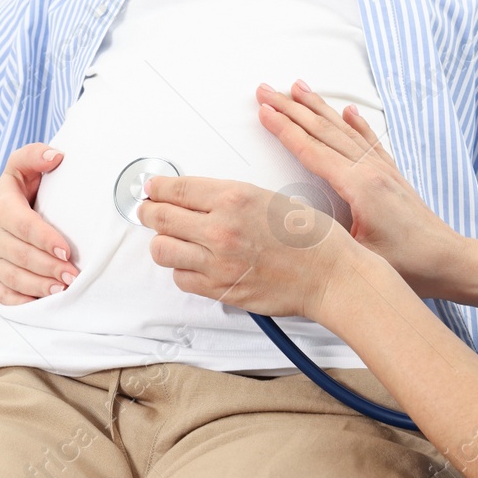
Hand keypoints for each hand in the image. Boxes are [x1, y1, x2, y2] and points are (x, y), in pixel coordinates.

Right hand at [0, 143, 79, 303]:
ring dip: (39, 287)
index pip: (24, 226)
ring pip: (13, 278)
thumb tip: (57, 155)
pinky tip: (43, 303)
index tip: (66, 249)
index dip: (45, 239)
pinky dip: (22, 303)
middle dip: (48, 267)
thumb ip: (35, 156)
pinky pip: (3, 296)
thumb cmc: (10, 194)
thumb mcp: (18, 169)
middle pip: (21, 256)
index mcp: (2, 209)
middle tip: (74, 275)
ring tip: (63, 290)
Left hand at [138, 173, 353, 320]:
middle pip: (159, 218)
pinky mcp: (220, 289)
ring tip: (173, 238)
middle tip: (148, 210)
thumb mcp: (265, 196)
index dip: (156, 188)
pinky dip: (182, 270)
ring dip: (163, 242)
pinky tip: (193, 262)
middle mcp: (221, 228)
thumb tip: (192, 197)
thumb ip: (226, 197)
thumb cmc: (308, 235)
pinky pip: (181, 279)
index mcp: (234, 197)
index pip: (175, 189)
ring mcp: (218, 262)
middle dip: (149, 212)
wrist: (329, 273)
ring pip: (162, 250)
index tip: (152, 188)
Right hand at [256, 80, 464, 297]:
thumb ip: (324, 235)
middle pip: (323, 131)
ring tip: (298, 88)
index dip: (285, 129)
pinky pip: (369, 140)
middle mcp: (371, 170)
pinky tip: (350, 111)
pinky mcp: (392, 176)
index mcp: (360, 186)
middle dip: (291, 108)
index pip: (312, 150)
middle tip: (267, 90)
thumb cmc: (411, 265)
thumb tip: (289, 220)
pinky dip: (357, 123)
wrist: (451, 263)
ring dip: (318, 107)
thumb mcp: (358, 255)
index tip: (264, 111)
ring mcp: (383, 170)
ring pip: (344, 130)